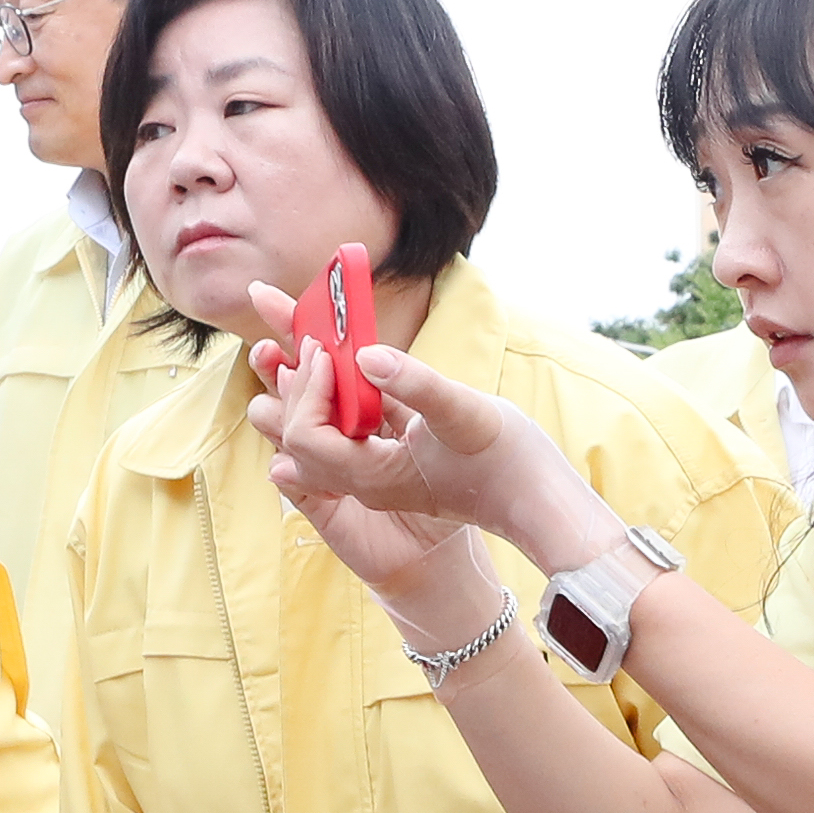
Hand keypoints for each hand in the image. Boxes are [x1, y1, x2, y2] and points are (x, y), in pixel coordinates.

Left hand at [246, 301, 610, 572]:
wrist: (540, 499)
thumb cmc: (510, 464)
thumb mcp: (468, 418)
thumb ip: (416, 386)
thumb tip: (366, 355)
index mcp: (375, 477)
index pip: (309, 437)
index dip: (309, 390)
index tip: (326, 348)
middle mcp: (365, 477)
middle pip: (299, 430)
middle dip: (288, 376)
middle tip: (273, 312)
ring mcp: (377, 467)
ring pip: (318, 426)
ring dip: (300, 382)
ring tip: (282, 339)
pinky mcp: (393, 451)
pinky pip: (348, 420)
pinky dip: (334, 386)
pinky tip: (332, 353)